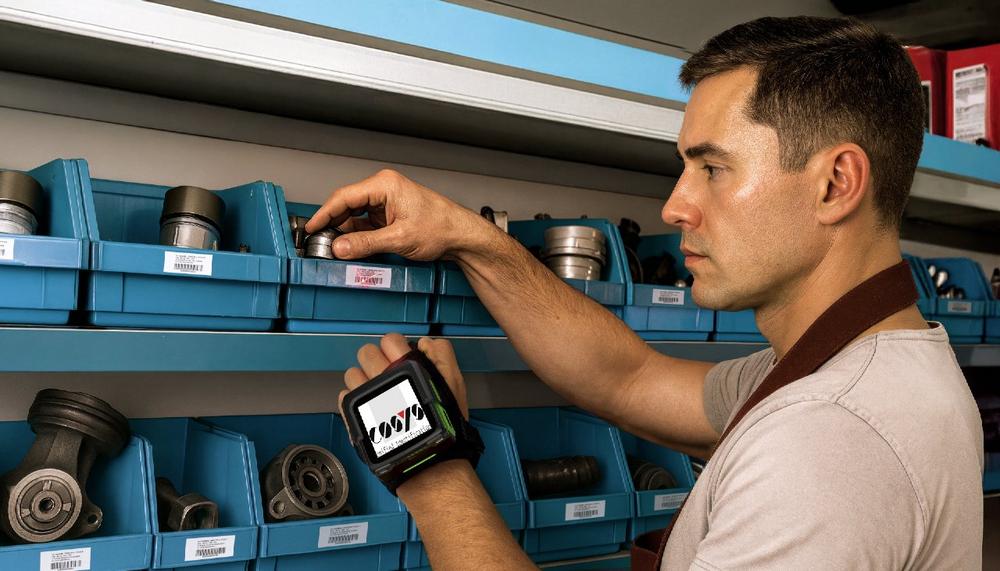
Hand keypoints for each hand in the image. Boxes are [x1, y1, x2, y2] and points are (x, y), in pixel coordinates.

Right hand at [306, 169, 487, 261]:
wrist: (461, 235)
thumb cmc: (441, 227)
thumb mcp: (400, 239)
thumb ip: (366, 243)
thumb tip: (340, 247)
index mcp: (385, 185)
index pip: (344, 197)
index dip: (324, 213)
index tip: (311, 227)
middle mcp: (384, 190)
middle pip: (347, 205)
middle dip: (332, 224)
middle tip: (319, 241)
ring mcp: (386, 203)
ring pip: (355, 216)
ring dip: (345, 232)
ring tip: (334, 248)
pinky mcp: (389, 215)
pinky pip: (365, 224)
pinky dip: (357, 236)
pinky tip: (350, 247)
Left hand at [338, 333, 468, 420]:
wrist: (425, 459)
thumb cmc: (442, 426)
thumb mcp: (453, 384)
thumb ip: (442, 355)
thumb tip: (425, 343)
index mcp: (406, 367)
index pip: (390, 339)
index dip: (395, 347)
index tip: (399, 358)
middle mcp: (383, 378)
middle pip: (366, 352)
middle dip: (376, 361)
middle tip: (387, 375)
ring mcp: (366, 396)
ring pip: (352, 373)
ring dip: (363, 380)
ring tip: (377, 394)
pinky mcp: (354, 414)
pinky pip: (344, 396)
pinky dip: (354, 400)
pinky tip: (370, 409)